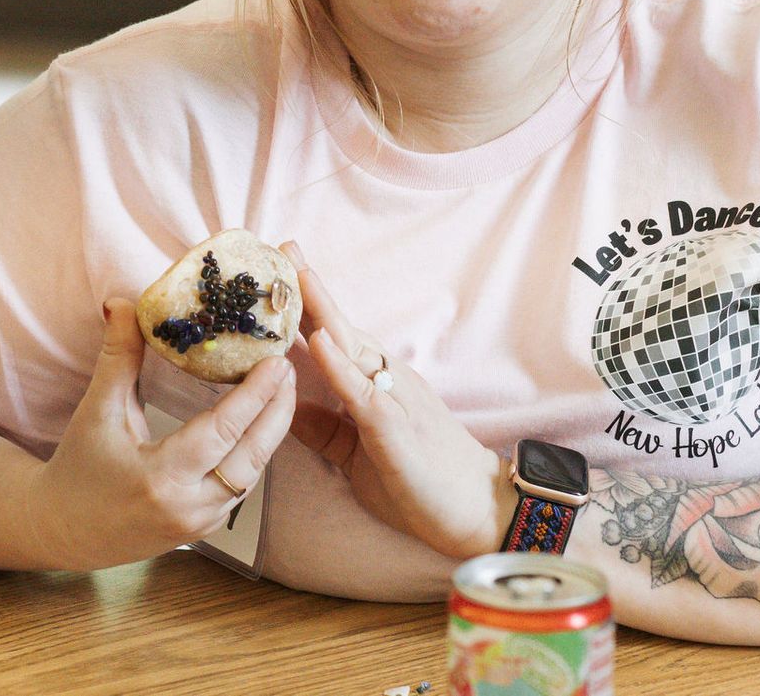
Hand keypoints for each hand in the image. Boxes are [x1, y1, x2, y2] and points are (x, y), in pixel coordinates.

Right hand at [31, 298, 295, 570]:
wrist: (63, 529)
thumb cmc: (77, 469)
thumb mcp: (97, 410)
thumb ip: (118, 356)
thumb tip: (123, 303)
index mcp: (161, 477)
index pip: (223, 430)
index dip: (255, 395)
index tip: (277, 361)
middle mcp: (188, 507)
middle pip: (251, 458)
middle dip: (277, 411)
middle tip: (290, 369)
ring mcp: (200, 524)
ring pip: (251, 476)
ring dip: (270, 434)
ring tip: (281, 392)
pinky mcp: (203, 530)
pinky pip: (239, 490)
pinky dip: (253, 456)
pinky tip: (260, 426)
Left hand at [283, 242, 510, 558]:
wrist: (480, 512)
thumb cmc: (421, 483)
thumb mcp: (360, 454)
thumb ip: (326, 430)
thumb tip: (288, 408)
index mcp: (375, 383)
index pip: (335, 335)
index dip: (306, 306)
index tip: (280, 271)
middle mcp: (385, 379)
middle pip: (340, 326)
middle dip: (309, 289)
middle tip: (282, 247)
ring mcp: (392, 398)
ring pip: (350, 345)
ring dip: (320, 310)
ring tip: (295, 274)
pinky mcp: (395, 426)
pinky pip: (361, 390)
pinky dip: (338, 363)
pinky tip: (318, 340)